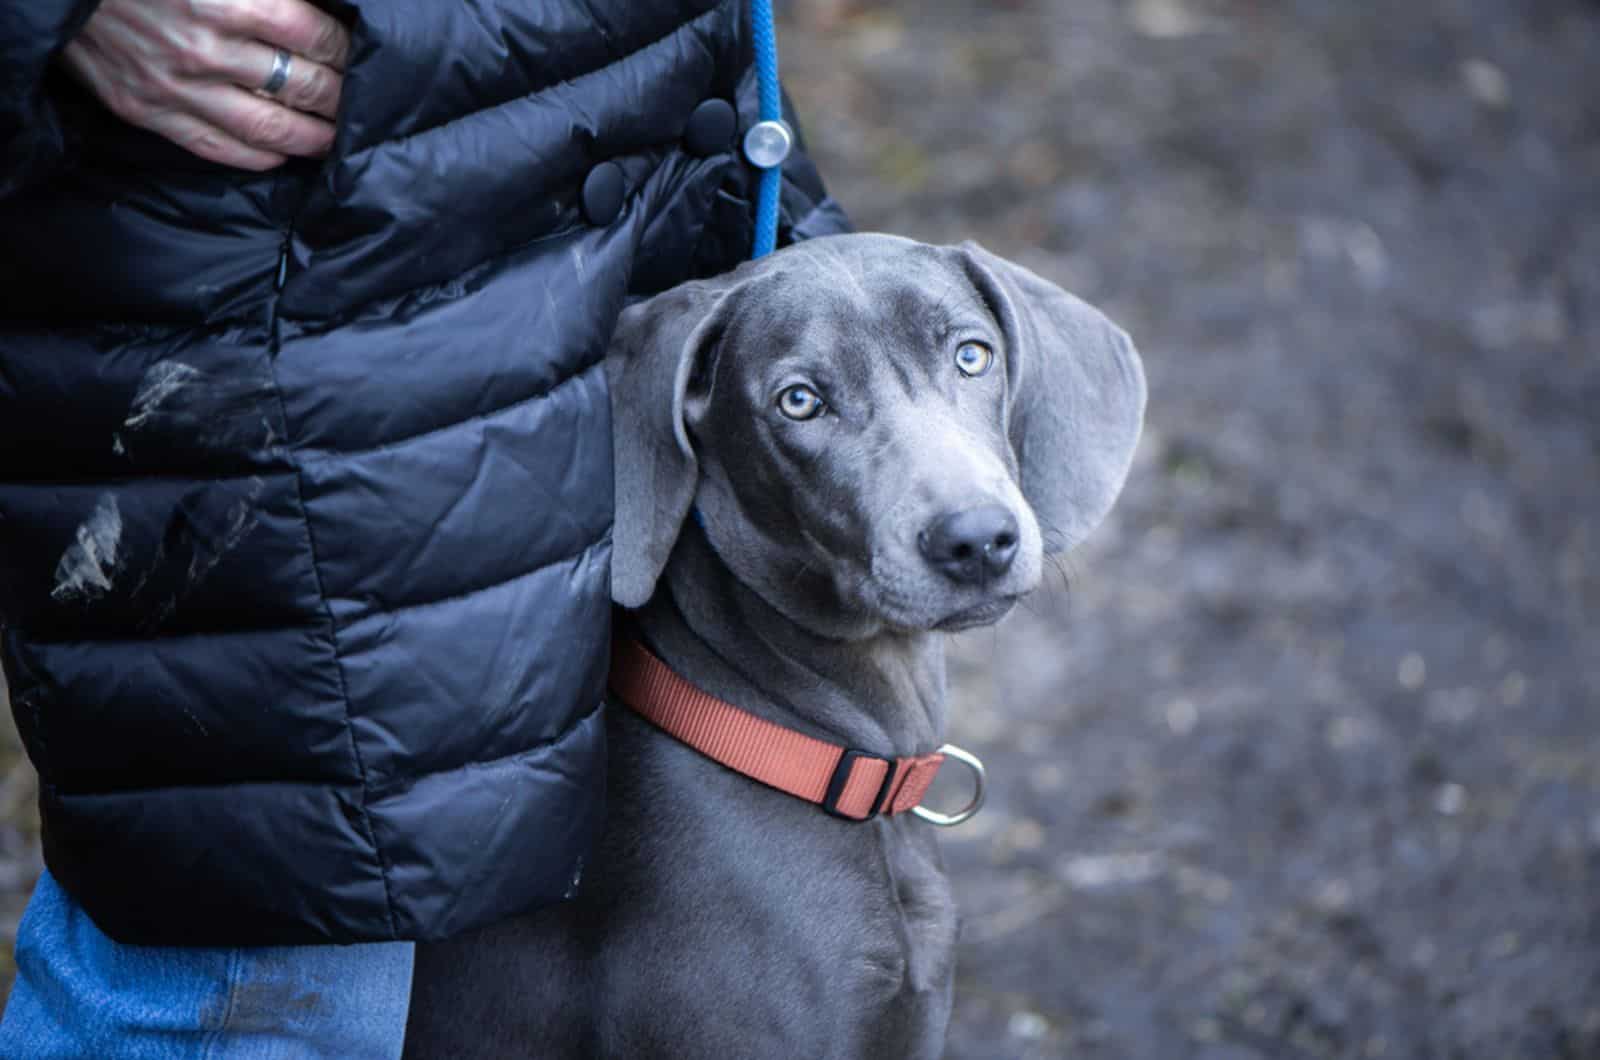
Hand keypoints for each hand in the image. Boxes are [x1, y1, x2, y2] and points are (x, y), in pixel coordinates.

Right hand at [62, 0, 351, 170]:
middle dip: (339, 97)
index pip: (314, 37)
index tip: (357, 56)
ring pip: (270, 127)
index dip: (345, 51)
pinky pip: (219, 147)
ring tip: (334, 137)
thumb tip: (313, 10)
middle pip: (302, 85)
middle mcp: (207, 48)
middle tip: (359, 103)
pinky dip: (259, 156)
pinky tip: (282, 153)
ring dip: (312, 137)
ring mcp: (177, 87)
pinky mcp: (148, 111)